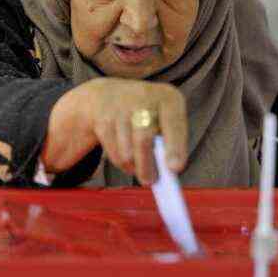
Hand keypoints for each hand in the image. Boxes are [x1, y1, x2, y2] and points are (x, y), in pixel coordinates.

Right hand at [45, 77, 188, 183]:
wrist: (108, 95)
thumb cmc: (147, 114)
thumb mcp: (164, 119)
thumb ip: (170, 143)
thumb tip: (171, 171)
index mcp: (168, 98)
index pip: (173, 123)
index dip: (175, 146)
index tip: (175, 169)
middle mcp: (144, 96)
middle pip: (144, 139)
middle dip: (147, 165)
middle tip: (150, 181)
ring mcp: (120, 105)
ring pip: (126, 151)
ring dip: (133, 165)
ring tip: (138, 165)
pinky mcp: (102, 116)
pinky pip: (113, 151)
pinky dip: (120, 161)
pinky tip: (125, 156)